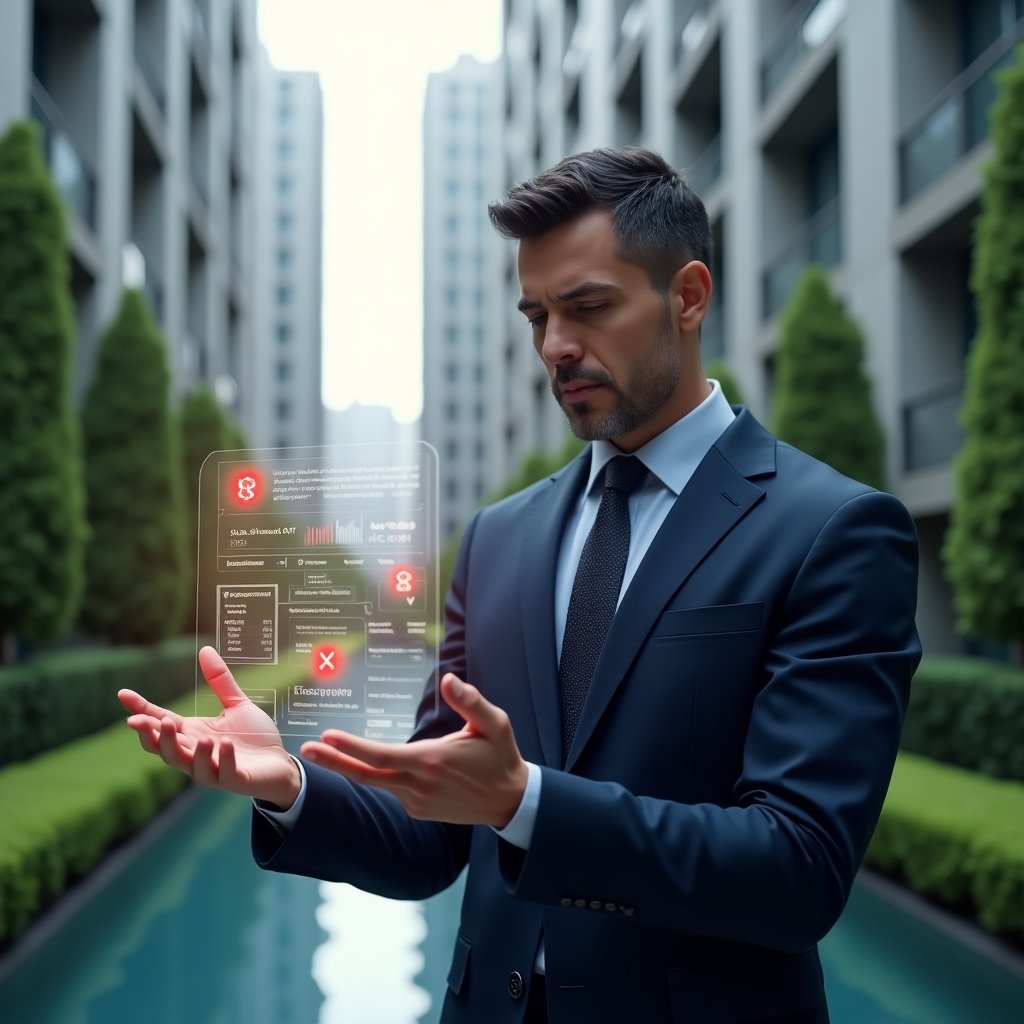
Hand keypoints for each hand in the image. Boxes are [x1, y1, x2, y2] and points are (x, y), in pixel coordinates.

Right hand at [118, 646, 300, 809]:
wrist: (280, 764)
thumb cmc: (254, 738)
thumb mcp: (236, 705)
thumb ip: (220, 682)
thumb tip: (205, 649)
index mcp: (193, 734)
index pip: (160, 722)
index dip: (141, 710)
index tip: (122, 693)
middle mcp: (198, 753)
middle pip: (167, 749)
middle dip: (156, 738)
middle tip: (154, 722)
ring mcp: (215, 769)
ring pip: (191, 766)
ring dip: (190, 752)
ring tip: (199, 737)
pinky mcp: (236, 779)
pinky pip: (225, 772)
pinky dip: (224, 759)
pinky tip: (225, 744)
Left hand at [300, 674, 528, 827]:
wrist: (509, 800)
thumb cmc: (500, 757)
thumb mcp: (494, 724)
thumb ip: (470, 702)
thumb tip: (450, 679)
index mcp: (431, 761)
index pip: (380, 755)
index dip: (351, 746)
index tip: (326, 735)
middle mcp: (419, 785)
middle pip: (366, 774)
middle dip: (333, 760)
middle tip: (305, 750)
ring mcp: (417, 801)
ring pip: (375, 782)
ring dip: (349, 767)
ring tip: (325, 750)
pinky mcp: (419, 809)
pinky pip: (392, 789)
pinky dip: (376, 775)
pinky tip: (371, 763)